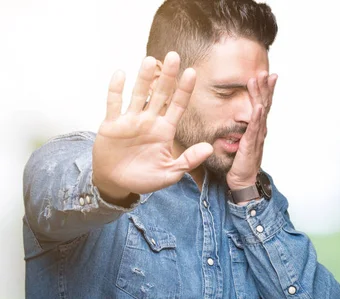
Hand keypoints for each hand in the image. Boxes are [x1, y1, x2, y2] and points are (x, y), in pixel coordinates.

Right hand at [92, 51, 213, 200]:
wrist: (117, 184)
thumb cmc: (144, 178)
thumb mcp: (170, 173)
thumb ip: (189, 161)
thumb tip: (210, 148)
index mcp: (165, 131)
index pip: (178, 106)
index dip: (184, 90)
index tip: (192, 72)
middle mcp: (149, 121)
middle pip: (160, 94)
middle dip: (167, 76)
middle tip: (173, 56)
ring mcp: (131, 121)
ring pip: (139, 94)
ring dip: (144, 78)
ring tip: (150, 60)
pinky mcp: (112, 125)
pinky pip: (114, 103)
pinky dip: (116, 89)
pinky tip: (120, 73)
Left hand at [226, 71, 276, 189]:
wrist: (243, 181)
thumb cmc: (241, 163)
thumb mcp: (242, 141)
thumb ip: (243, 129)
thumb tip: (241, 118)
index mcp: (258, 128)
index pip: (263, 105)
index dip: (267, 90)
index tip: (269, 75)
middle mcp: (260, 130)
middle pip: (264, 104)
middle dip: (265, 87)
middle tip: (265, 72)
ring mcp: (257, 137)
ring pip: (260, 112)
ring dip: (260, 95)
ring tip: (259, 80)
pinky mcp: (250, 145)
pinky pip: (254, 128)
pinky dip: (257, 117)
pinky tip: (258, 106)